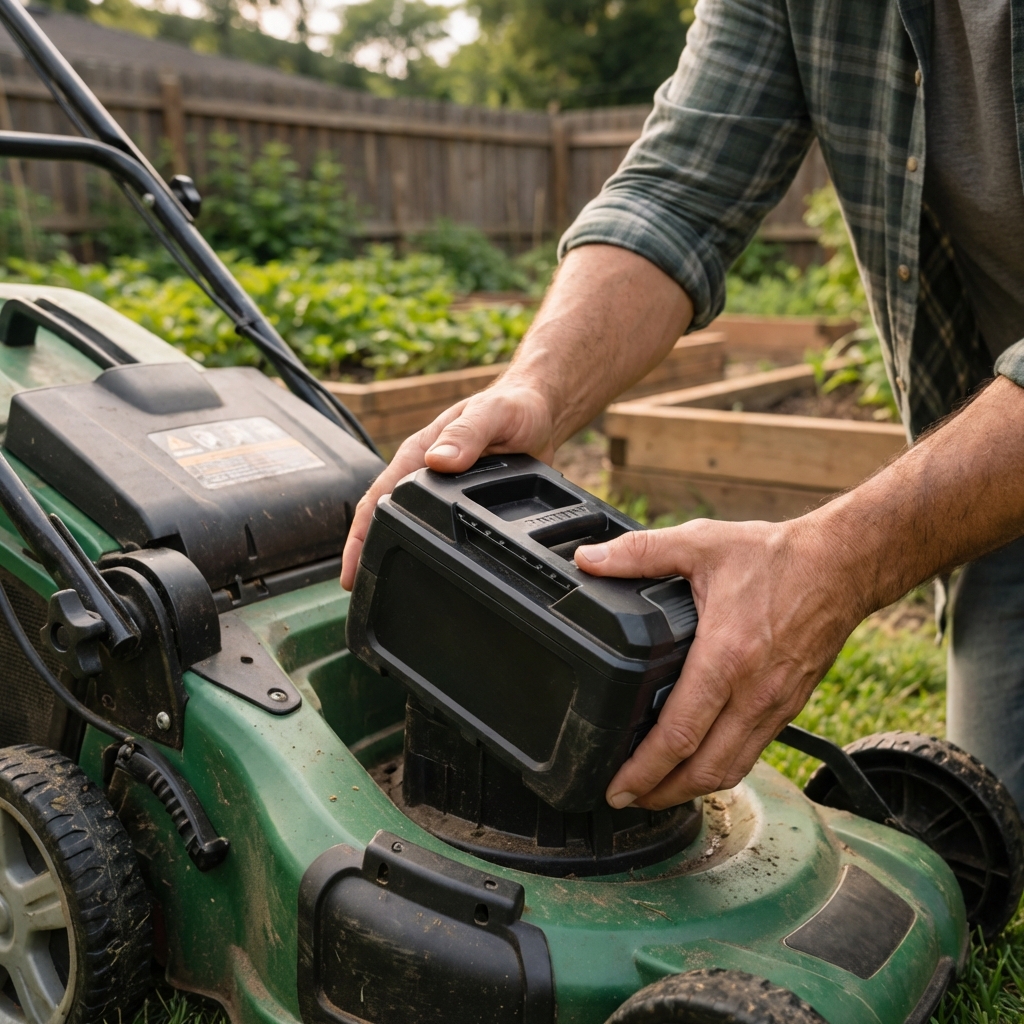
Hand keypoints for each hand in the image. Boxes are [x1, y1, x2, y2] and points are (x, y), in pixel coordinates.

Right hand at [341, 377, 555, 589]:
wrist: (539, 411)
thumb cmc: (512, 406)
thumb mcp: (491, 414)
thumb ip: (467, 434)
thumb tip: (439, 460)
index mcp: (420, 453)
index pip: (378, 497)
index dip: (360, 533)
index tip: (351, 566)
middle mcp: (426, 474)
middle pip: (386, 517)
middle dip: (367, 551)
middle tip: (357, 587)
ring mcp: (445, 491)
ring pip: (411, 526)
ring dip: (396, 551)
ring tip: (385, 587)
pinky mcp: (467, 502)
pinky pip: (440, 529)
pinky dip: (429, 548)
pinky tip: (429, 568)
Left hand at [574, 516, 866, 809]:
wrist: (844, 564)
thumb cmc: (775, 556)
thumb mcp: (701, 543)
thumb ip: (640, 553)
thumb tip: (589, 560)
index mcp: (725, 657)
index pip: (679, 734)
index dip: (643, 770)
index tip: (617, 788)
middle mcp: (753, 692)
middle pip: (704, 769)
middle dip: (661, 793)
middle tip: (626, 799)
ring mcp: (776, 704)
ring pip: (732, 769)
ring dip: (692, 789)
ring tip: (656, 791)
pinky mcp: (791, 706)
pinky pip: (752, 752)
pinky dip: (721, 769)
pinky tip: (699, 763)